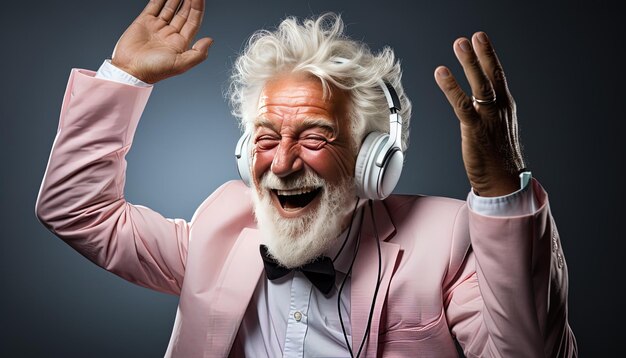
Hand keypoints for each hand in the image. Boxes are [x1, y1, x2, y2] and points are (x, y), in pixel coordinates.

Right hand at [111, 0, 212, 83]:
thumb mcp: (181, 65)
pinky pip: (154, 5)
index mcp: (181, 43)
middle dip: (189, 0)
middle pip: (184, 12)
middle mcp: (171, 33)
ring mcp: (158, 27)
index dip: (198, 8)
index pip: (193, 21)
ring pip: (170, 7)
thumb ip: (198, 54)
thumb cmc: (154, 71)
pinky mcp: (144, 22)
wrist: (130, 70)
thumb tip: (210, 40)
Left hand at [435, 32, 525, 196]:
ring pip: (480, 85)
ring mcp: (488, 118)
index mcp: (505, 107)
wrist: (504, 182)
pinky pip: (462, 104)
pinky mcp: (475, 129)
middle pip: (492, 75)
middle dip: (482, 54)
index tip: (481, 39)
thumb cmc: (499, 158)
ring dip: (469, 63)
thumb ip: (488, 112)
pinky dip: (451, 87)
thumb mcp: (497, 129)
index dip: (489, 56)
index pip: (498, 76)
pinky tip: (442, 73)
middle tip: (474, 36)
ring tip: (460, 43)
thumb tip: (477, 102)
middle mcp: (499, 109)